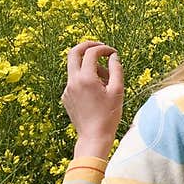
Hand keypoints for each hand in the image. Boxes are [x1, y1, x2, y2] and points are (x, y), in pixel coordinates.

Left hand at [62, 41, 123, 160]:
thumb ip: (116, 69)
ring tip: (106, 80)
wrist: (94, 137)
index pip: (92, 53)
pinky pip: (75, 80)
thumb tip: (113, 56)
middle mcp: (72, 81)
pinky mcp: (66, 97)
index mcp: (85, 78)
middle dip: (87, 46)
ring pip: (76, 68)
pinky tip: (97, 92)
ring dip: (89, 66)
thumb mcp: (117, 91)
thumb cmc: (109, 115)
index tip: (113, 52)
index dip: (104, 49)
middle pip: (73, 52)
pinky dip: (85, 78)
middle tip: (100, 48)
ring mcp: (67, 89)